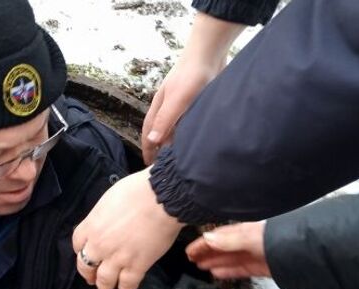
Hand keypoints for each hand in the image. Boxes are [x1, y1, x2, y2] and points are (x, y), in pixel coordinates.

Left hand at [72, 167, 184, 288]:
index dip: (81, 251)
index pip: (78, 244)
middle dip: (88, 274)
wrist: (160, 199)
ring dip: (102, 287)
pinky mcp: (137, 266)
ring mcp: (118, 258)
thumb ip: (103, 215)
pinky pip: (127, 284)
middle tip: (91, 278)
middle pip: (86, 265)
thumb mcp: (109, 199)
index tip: (85, 253)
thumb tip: (107, 221)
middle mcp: (100, 245)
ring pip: (104, 280)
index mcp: (92, 225)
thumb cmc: (137, 191)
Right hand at [142, 12, 245, 163]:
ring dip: (175, 141)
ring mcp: (182, 104)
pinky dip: (188, 132)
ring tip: (180, 158)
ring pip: (175, 127)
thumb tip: (152, 141)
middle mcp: (169, 106)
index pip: (149, 132)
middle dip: (160, 148)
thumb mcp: (177, 100)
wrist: (209, 53)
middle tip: (164, 166)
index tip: (148, 165)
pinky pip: (189, 122)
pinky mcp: (196, 101)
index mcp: (160, 107)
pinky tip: (196, 138)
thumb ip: (165, 120)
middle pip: (161, 132)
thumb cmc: (191, 76)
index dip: (148, 149)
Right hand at [185, 221, 270, 278]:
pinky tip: (216, 273)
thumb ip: (228, 240)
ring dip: (214, 261)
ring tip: (200, 266)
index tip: (188, 251)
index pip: (218, 236)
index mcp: (243, 229)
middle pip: (222, 247)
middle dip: (206, 252)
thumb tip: (206, 238)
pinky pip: (240, 269)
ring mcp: (254, 253)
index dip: (202, 243)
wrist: (302, 253)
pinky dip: (228, 271)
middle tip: (190, 259)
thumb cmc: (276, 239)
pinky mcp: (261, 267)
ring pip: (229, 258)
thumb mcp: (249, 237)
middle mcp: (247, 240)